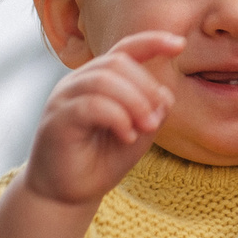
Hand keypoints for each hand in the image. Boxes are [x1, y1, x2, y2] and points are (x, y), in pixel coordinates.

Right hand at [22, 30, 181, 207]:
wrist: (67, 195)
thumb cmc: (100, 162)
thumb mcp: (137, 136)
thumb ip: (152, 113)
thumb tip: (165, 94)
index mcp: (98, 80)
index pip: (125, 50)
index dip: (152, 42)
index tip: (180, 44)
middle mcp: (78, 82)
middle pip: (117, 63)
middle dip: (145, 87)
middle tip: (155, 120)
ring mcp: (64, 98)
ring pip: (104, 80)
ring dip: (134, 102)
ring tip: (145, 128)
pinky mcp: (57, 120)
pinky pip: (90, 105)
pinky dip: (117, 117)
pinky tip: (127, 136)